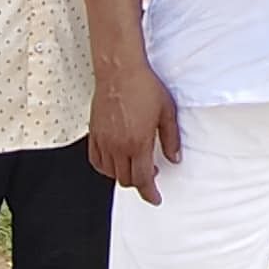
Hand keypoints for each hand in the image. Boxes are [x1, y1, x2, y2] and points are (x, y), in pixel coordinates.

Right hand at [89, 57, 180, 199]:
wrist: (120, 70)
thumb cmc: (143, 86)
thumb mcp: (167, 112)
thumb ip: (171, 138)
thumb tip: (175, 157)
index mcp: (138, 143)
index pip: (143, 180)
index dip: (149, 193)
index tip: (155, 198)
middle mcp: (118, 146)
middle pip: (126, 179)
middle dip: (139, 183)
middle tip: (150, 174)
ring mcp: (104, 141)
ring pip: (110, 173)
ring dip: (123, 175)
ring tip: (134, 165)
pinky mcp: (94, 133)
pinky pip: (96, 160)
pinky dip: (105, 167)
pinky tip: (114, 160)